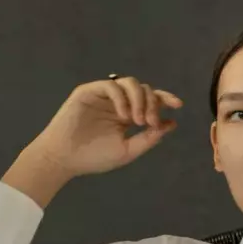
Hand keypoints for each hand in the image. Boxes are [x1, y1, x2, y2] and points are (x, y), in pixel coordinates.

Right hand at [5, 77, 182, 205]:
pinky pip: (111, 86)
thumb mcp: (127, 151)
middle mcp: (117, 102)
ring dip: (139, 99)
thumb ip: (149, 138)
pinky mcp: (88, 91)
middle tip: (150, 123)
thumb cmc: (92, 158)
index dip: (165, 98)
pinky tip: (122, 116)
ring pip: (130, 83)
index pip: (150, 100)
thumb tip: (172, 124)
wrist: (64, 159)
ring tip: (137, 120)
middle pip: (144, 89)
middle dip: (152, 104)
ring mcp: (103, 95)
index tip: (178, 106)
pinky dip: (121, 99)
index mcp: (127, 114)